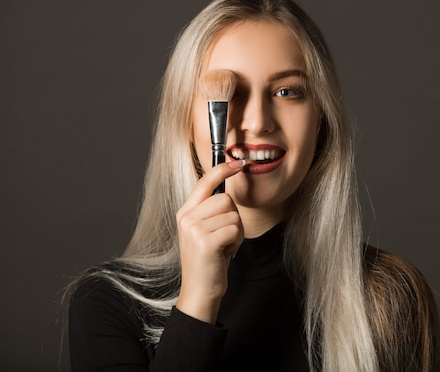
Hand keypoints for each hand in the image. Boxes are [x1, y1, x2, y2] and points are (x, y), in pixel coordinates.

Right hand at [175, 160, 245, 323]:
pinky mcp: (206, 242)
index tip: (238, 163)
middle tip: (225, 238)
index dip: (222, 169)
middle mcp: (187, 218)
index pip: (205, 181)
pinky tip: (225, 254)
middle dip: (234, 218)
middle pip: (226, 199)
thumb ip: (210, 211)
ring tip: (224, 247)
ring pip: (233, 215)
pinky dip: (237, 243)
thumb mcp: (203, 232)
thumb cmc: (208, 261)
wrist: (200, 292)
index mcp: (185, 213)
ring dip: (237, 232)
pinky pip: (235, 229)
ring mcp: (195, 229)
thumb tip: (227, 190)